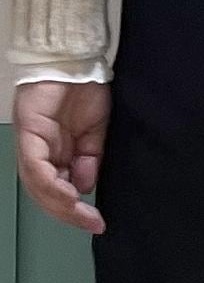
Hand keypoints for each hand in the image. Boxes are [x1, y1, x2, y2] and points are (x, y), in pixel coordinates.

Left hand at [13, 80, 110, 233]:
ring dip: (60, 204)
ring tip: (81, 212)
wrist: (78, 60)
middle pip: (45, 195)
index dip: (75, 211)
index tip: (97, 222)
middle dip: (68, 214)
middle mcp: (39, 154)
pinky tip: (69, 193)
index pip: (58, 191)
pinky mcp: (27, 136)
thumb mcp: (95, 131)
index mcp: (55, 154)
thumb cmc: (86, 90)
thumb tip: (85, 187)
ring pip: (37, 188)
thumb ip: (89, 159)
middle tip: (92, 223)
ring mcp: (31, 146)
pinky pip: (35, 168)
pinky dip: (51, 185)